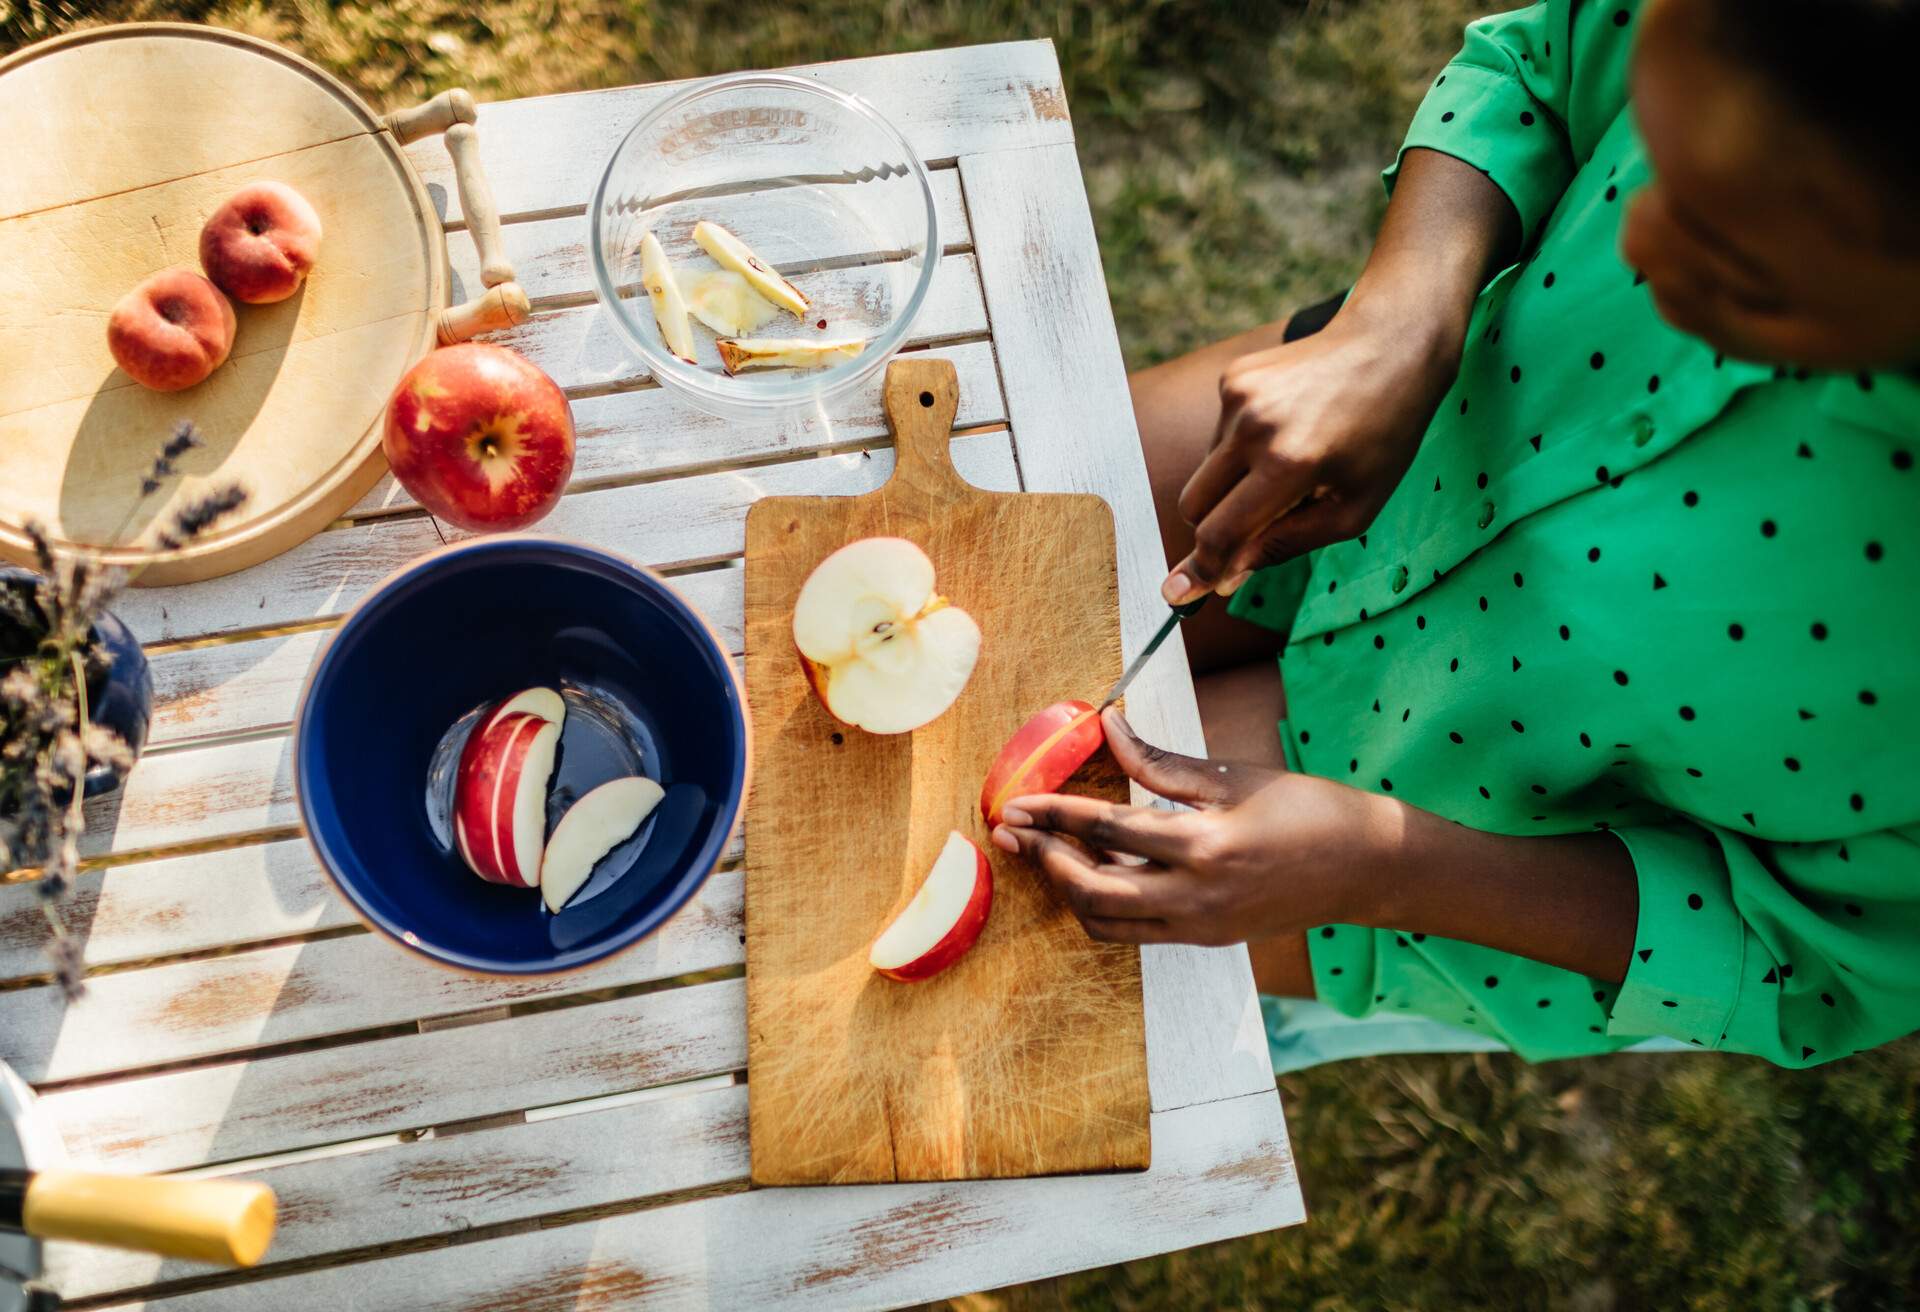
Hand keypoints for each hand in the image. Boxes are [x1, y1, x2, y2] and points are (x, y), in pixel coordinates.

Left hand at [989, 709, 1398, 945]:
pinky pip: (1133, 931)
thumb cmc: (1307, 811)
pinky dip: (1103, 903)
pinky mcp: (1203, 940)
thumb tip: (1108, 725)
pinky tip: (1098, 866)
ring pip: (1105, 922)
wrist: (1366, 868)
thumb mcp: (1232, 777)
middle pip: (1090, 889)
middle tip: (1014, 830)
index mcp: (1204, 846)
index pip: (1105, 828)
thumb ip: (1160, 761)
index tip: (1014, 802)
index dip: (1052, 813)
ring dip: (1068, 887)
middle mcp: (1195, 898)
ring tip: (1052, 847)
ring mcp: (1198, 927)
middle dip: (1044, 859)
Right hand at [1161, 302, 1459, 604]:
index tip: (1179, 594)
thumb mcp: (1355, 509)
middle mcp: (1254, 427)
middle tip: (1246, 535)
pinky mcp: (1232, 377)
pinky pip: (1218, 436)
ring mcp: (1237, 396)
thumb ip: (1286, 544)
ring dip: (1235, 483)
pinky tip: (1286, 430)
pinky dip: (1242, 448)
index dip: (1201, 569)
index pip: (1220, 532)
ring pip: (1206, 470)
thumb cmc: (1383, 436)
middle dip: (1212, 529)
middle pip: (1194, 505)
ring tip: (1292, 461)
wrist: (1390, 346)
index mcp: (1290, 464)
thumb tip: (1229, 574)